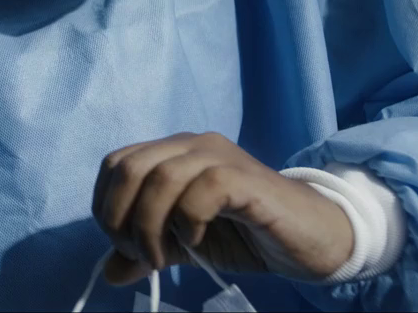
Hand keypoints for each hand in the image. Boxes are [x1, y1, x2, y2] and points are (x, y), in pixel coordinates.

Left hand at [92, 132, 352, 284]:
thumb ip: (147, 251)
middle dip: (121, 218)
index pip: (116, 164)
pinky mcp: (245, 179)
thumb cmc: (248, 235)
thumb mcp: (186, 245)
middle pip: (128, 167)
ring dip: (149, 225)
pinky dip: (189, 220)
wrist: (311, 238)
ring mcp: (220, 157)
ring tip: (163, 257)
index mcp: (173, 153)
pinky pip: (202, 188)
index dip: (106, 206)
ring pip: (160, 177)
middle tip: (142, 254)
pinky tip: (198, 241)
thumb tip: (108, 271)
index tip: (123, 245)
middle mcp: (193, 145)